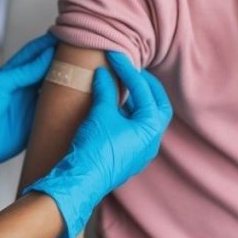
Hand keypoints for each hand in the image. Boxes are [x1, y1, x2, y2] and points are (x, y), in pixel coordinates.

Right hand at [23, 51, 172, 237]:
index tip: (116, 56)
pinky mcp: (127, 157)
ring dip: (136, 100)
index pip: (144, 91)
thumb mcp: (101, 113)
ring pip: (146, 119)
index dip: (129, 70)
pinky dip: (127, 114)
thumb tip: (104, 73)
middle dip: (146, 85)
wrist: (80, 181)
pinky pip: (134, 130)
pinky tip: (113, 107)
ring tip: (121, 85)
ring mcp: (140, 152)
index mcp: (151, 129)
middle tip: (131, 69)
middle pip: (157, 105)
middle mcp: (151, 142)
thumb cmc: (94, 148)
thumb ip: (106, 90)